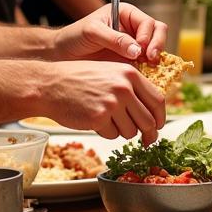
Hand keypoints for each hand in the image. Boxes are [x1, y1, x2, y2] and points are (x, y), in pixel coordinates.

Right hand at [48, 60, 165, 143]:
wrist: (50, 85)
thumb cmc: (79, 79)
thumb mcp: (110, 72)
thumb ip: (132, 87)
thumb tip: (152, 111)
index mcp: (130, 73)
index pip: (158, 100)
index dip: (161, 117)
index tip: (159, 125)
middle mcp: (123, 88)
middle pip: (148, 120)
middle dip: (148, 133)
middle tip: (145, 139)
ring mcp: (111, 103)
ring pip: (131, 131)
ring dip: (123, 132)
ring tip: (108, 120)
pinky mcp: (98, 118)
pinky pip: (113, 135)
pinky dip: (107, 133)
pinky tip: (95, 120)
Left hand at [53, 3, 166, 63]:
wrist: (62, 55)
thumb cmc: (74, 37)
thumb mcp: (92, 32)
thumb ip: (114, 39)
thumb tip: (137, 50)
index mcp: (126, 14)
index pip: (148, 23)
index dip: (148, 36)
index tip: (141, 49)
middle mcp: (133, 28)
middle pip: (158, 33)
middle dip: (157, 45)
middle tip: (150, 59)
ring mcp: (134, 45)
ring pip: (156, 49)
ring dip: (155, 58)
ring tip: (147, 68)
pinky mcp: (131, 61)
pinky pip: (147, 64)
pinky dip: (149, 70)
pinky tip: (143, 76)